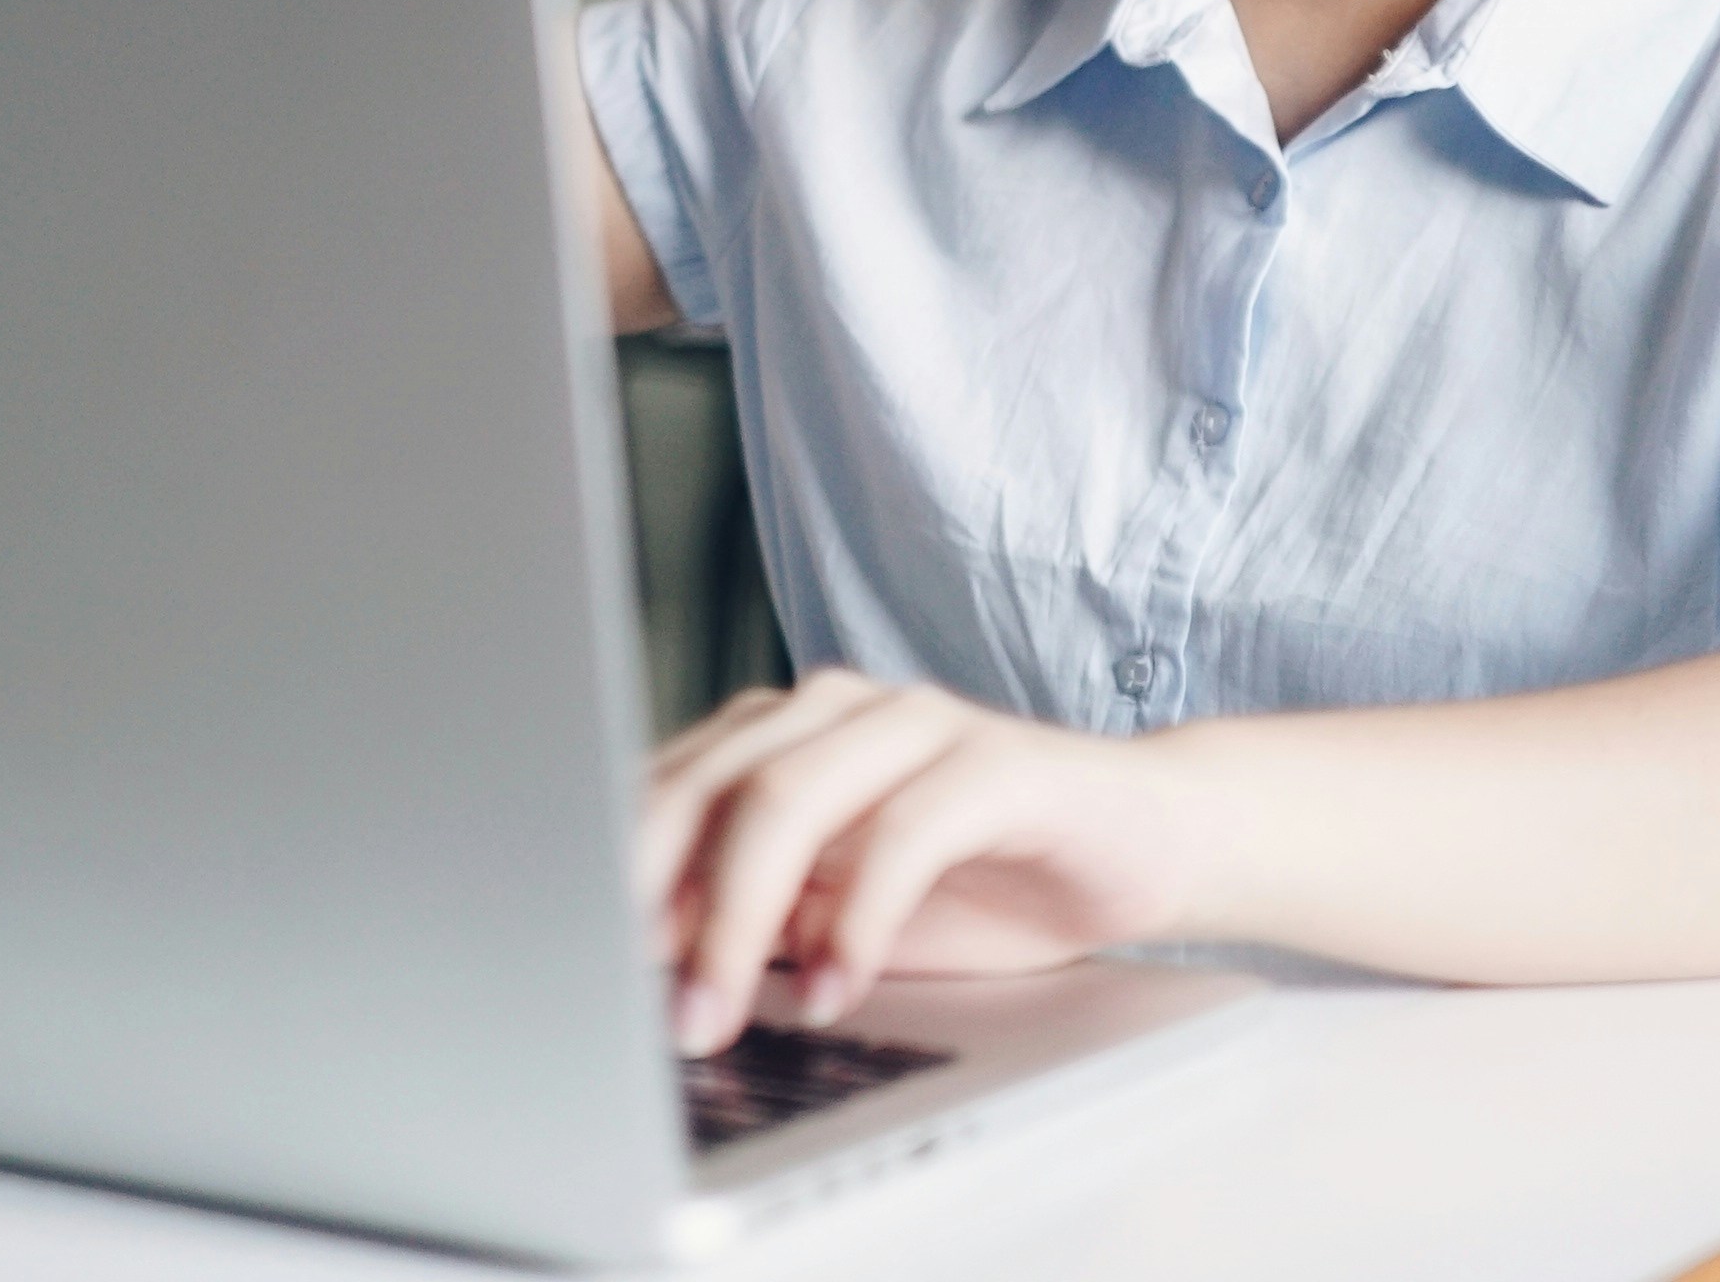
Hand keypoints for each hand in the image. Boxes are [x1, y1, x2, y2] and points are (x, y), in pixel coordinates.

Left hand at [638, 669, 1208, 1057]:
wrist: (1139, 844)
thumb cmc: (982, 882)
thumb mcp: (839, 915)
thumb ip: (752, 919)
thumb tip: (643, 967)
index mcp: (782, 732)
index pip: (667, 786)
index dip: (613, 874)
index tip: (579, 963)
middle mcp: (838, 709)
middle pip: (711, 786)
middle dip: (660, 905)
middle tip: (645, 1009)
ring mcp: (918, 722)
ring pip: (788, 796)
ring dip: (737, 917)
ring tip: (717, 1010)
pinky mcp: (995, 760)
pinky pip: (904, 829)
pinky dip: (856, 918)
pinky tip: (838, 985)